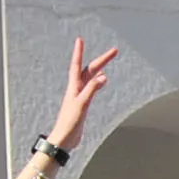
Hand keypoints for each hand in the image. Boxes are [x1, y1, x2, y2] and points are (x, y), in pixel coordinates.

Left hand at [42, 38, 119, 157]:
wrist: (64, 139)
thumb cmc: (69, 122)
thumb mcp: (82, 104)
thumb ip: (92, 89)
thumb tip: (104, 76)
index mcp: (74, 87)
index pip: (77, 65)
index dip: (79, 52)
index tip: (80, 39)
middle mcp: (76, 89)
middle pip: (89, 70)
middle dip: (101, 60)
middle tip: (114, 51)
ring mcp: (80, 96)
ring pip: (91, 78)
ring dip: (98, 68)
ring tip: (106, 61)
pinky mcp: (83, 104)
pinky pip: (92, 88)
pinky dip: (97, 81)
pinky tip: (102, 81)